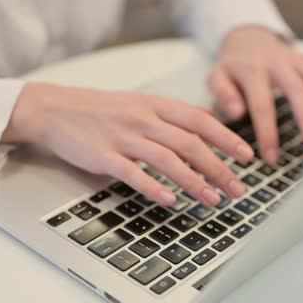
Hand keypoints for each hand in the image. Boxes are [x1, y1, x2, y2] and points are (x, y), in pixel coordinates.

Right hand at [2, 83, 253, 206]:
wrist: (55, 109)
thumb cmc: (102, 109)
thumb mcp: (142, 101)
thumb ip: (174, 112)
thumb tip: (209, 118)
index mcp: (156, 105)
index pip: (200, 121)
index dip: (226, 138)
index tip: (246, 157)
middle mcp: (144, 119)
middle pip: (190, 143)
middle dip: (219, 168)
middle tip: (237, 189)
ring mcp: (123, 137)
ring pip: (166, 159)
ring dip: (193, 181)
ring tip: (213, 200)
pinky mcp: (103, 156)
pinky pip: (132, 172)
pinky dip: (153, 187)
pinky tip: (170, 201)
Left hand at [208, 27, 302, 163]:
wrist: (247, 40)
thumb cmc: (233, 68)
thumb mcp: (217, 78)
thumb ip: (222, 96)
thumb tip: (236, 113)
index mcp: (251, 70)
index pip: (262, 105)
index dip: (268, 134)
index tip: (272, 158)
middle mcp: (277, 62)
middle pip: (297, 89)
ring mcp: (296, 59)